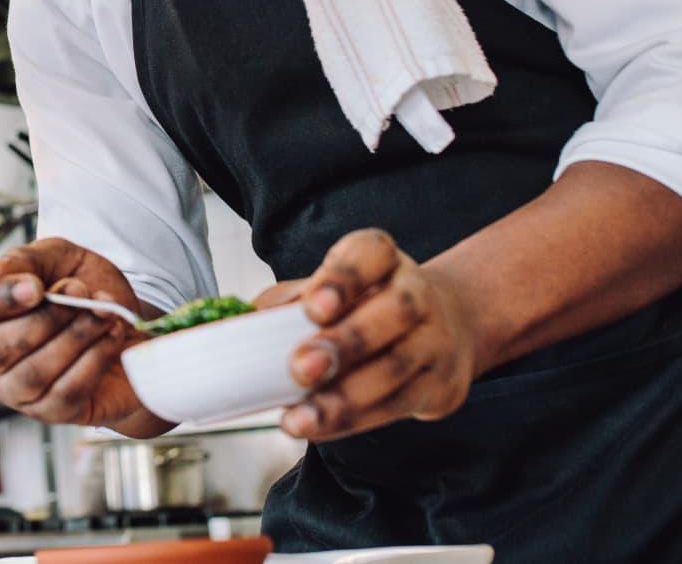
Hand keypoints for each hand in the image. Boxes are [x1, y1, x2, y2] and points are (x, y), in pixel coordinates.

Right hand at [0, 237, 164, 431]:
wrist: (136, 325)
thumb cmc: (87, 290)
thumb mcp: (60, 258)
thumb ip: (26, 260)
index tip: (36, 287)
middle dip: (45, 318)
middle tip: (81, 291)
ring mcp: (18, 391)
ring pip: (32, 374)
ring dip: (75, 336)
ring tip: (104, 312)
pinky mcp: (52, 412)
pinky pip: (66, 393)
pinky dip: (94, 359)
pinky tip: (111, 336)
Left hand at [274, 228, 482, 441]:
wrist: (439, 328)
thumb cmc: (363, 305)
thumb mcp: (328, 289)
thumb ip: (288, 303)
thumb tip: (241, 326)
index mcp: (381, 258)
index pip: (370, 254)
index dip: (343, 280)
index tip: (314, 307)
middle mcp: (415, 292)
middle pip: (392, 312)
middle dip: (345, 343)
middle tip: (300, 369)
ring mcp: (435, 338)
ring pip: (396, 368)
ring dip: (346, 398)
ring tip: (302, 418)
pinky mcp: (440, 383)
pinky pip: (398, 406)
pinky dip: (355, 419)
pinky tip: (319, 427)